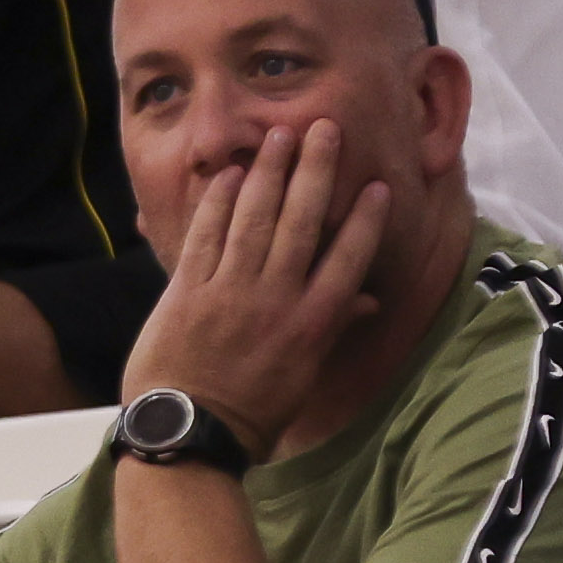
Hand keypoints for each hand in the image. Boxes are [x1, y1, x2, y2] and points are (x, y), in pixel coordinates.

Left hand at [119, 120, 390, 454]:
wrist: (188, 433)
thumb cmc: (250, 413)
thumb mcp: (304, 377)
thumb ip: (333, 329)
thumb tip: (369, 300)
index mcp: (312, 322)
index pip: (348, 257)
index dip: (363, 218)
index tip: (375, 183)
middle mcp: (276, 299)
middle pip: (302, 221)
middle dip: (314, 170)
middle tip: (323, 128)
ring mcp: (229, 293)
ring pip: (255, 218)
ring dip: (268, 171)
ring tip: (279, 134)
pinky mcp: (187, 293)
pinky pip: (205, 237)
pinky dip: (219, 203)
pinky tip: (231, 175)